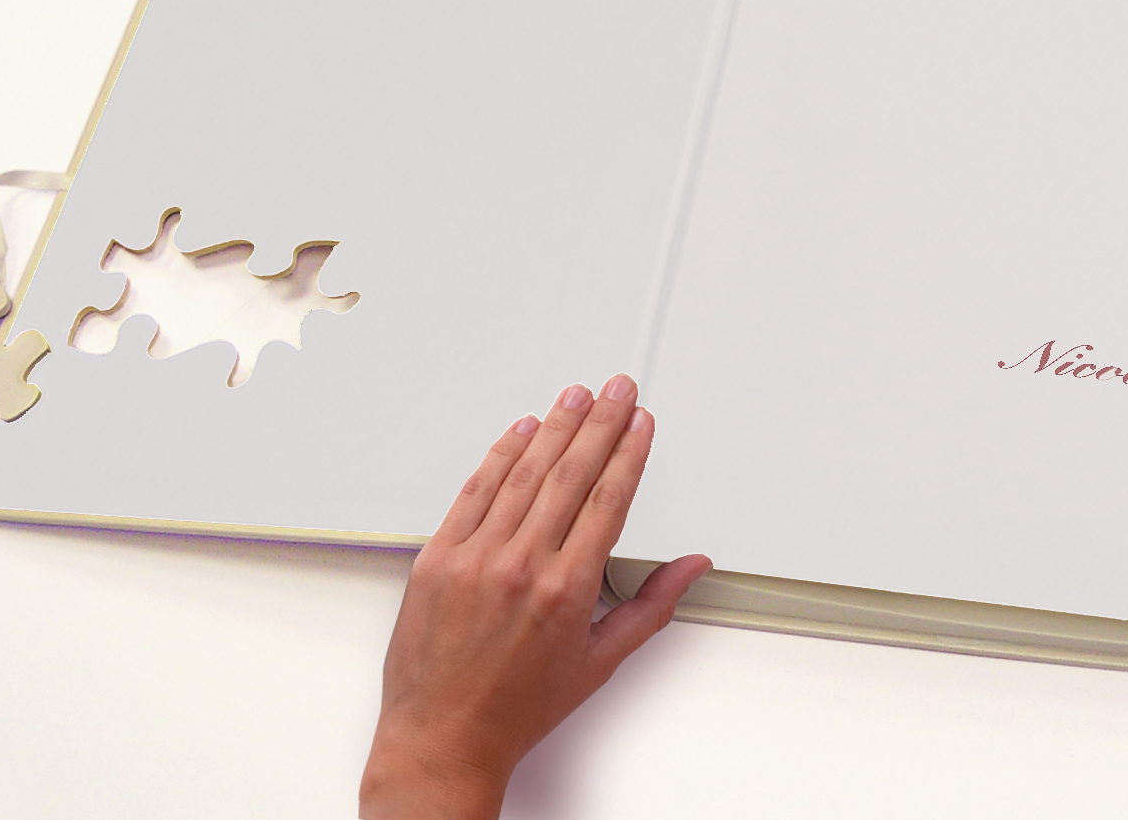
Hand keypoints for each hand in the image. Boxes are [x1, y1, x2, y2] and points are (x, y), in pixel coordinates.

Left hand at [359, 375, 710, 818]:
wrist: (442, 739)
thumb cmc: (517, 710)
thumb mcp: (599, 662)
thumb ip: (650, 606)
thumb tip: (690, 567)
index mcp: (566, 591)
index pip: (608, 500)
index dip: (628, 453)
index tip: (640, 422)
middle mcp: (521, 567)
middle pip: (570, 474)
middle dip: (599, 423)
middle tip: (617, 388)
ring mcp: (474, 559)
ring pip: (522, 474)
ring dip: (553, 428)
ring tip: (575, 396)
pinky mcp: (436, 559)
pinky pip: (472, 492)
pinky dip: (498, 457)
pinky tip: (519, 431)